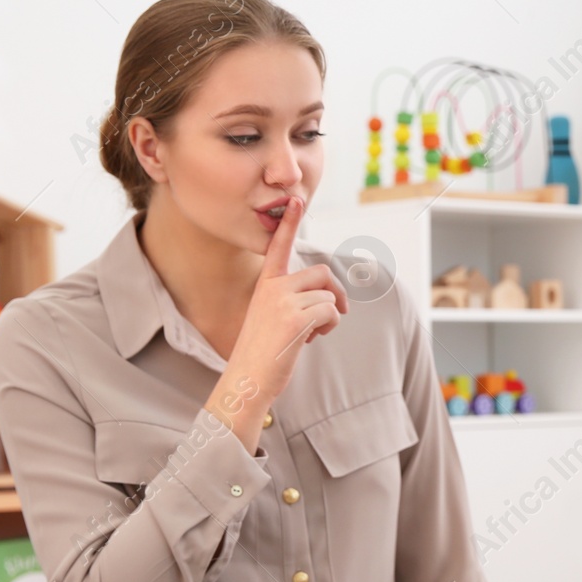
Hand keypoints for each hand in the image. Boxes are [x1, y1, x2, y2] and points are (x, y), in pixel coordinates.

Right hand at [226, 194, 349, 399]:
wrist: (247, 380)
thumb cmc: (263, 355)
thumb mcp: (273, 319)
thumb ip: (292, 301)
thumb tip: (330, 297)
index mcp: (265, 285)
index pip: (279, 248)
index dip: (288, 224)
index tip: (294, 200)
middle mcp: (273, 288)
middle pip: (320, 274)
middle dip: (334, 293)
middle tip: (332, 315)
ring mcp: (283, 301)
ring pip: (328, 297)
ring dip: (329, 317)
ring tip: (310, 334)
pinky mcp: (296, 318)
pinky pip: (331, 312)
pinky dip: (329, 327)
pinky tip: (311, 340)